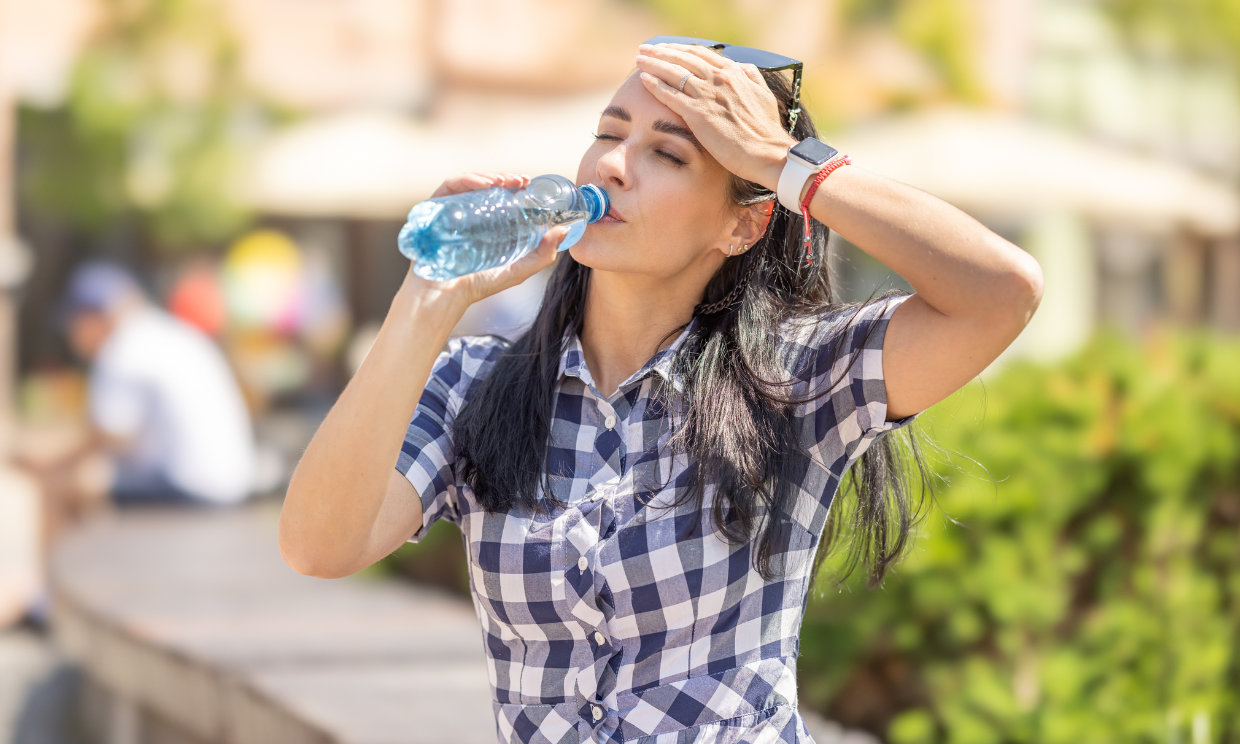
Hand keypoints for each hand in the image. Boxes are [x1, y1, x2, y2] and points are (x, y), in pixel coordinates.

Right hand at [396, 172, 566, 312]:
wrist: (443, 296)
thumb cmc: (477, 285)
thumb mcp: (517, 270)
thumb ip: (542, 255)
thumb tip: (564, 231)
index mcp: (487, 222)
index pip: (501, 196)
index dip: (515, 186)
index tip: (529, 183)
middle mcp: (468, 213)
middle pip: (486, 186)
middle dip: (505, 178)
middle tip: (521, 181)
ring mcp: (451, 210)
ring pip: (470, 182)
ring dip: (488, 176)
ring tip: (504, 181)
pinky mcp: (434, 209)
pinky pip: (450, 187)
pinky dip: (467, 180)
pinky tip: (483, 185)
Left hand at [635, 43, 794, 190]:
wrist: (768, 153)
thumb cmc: (766, 130)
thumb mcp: (763, 95)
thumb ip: (751, 77)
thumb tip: (743, 66)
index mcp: (735, 72)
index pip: (701, 53)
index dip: (680, 49)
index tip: (666, 48)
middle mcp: (719, 79)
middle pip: (683, 58)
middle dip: (661, 51)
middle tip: (645, 49)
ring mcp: (708, 95)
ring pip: (674, 72)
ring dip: (653, 64)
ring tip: (639, 60)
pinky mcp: (699, 114)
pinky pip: (671, 95)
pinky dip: (656, 85)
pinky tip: (644, 80)